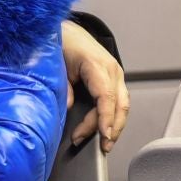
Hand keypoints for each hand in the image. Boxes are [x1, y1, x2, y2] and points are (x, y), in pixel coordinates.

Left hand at [61, 19, 128, 152]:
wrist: (70, 32)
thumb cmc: (63, 45)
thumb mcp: (57, 64)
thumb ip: (63, 86)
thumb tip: (69, 107)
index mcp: (98, 65)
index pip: (106, 97)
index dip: (105, 118)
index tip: (104, 135)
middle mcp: (112, 71)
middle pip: (119, 105)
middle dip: (112, 129)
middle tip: (101, 147)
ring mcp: (116, 75)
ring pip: (122, 106)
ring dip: (114, 126)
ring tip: (103, 145)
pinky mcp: (114, 80)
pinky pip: (118, 102)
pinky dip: (113, 118)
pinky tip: (105, 131)